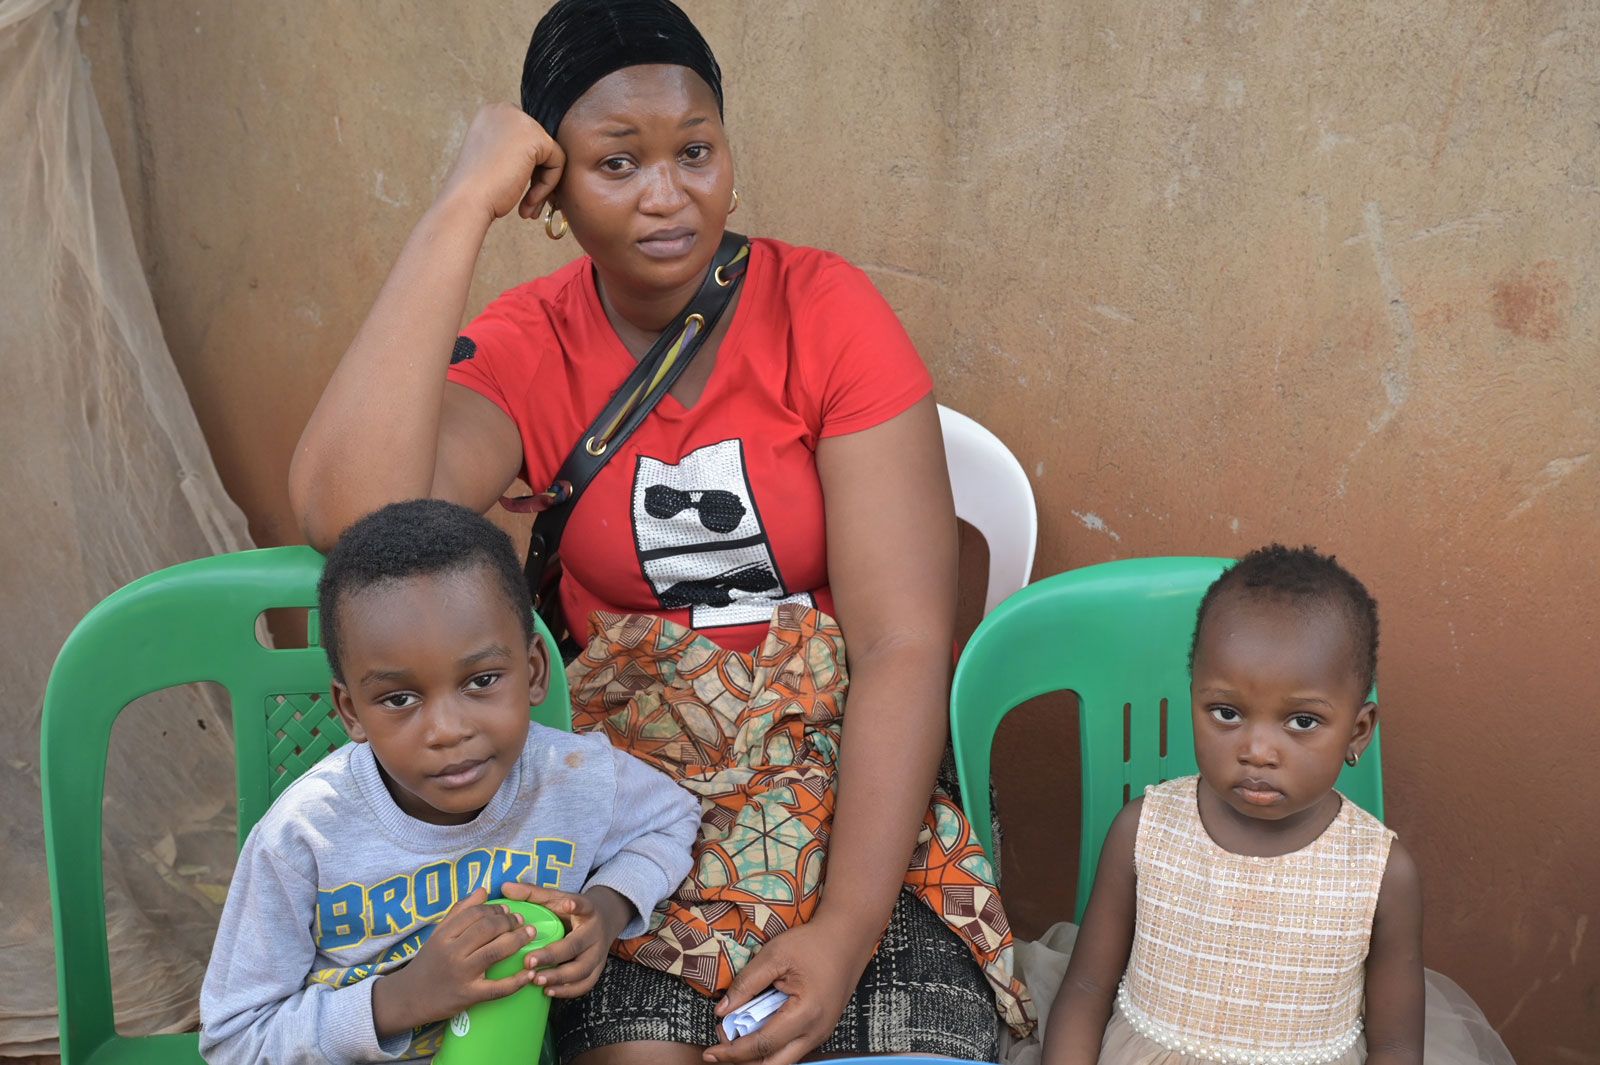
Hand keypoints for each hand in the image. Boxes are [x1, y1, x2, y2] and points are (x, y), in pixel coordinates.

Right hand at [370, 887, 540, 1036]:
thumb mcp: (438, 934)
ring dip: (518, 940)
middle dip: (510, 922)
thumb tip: (484, 890)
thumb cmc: (428, 963)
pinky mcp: (469, 996)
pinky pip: (498, 988)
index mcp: (444, 935)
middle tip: (522, 921)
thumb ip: (460, 911)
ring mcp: (461, 975)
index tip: (507, 910)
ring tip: (530, 934)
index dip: (496, 909)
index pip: (475, 913)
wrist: (409, 998)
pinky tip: (529, 974)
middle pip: (488, 929)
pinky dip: (516, 981)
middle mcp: (452, 952)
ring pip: (495, 952)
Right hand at [437, 103, 564, 222]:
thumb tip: (541, 157)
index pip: (525, 138)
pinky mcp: (536, 136)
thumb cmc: (476, 190)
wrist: (466, 201)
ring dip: (542, 185)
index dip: (526, 168)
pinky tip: (529, 201)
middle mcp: (504, 110)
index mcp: (491, 114)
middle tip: (527, 204)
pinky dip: (548, 186)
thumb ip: (513, 151)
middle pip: (539, 145)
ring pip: (550, 155)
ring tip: (527, 208)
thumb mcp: (492, 160)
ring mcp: (520, 120)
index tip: (517, 191)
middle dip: (537, 177)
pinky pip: (558, 162)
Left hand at [500, 882, 633, 997]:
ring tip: (536, 980)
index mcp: (587, 911)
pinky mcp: (597, 970)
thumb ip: (532, 893)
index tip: (567, 904)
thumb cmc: (572, 910)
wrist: (605, 920)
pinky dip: (568, 990)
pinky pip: (585, 984)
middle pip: (577, 946)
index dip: (576, 906)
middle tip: (529, 962)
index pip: (584, 906)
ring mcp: (598, 954)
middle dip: (553, 956)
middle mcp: (595, 933)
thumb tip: (505, 887)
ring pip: (582, 970)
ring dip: (559, 977)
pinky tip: (548, 991)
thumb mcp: (557, 898)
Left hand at [704, 917, 870, 1063]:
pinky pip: (791, 1049)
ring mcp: (821, 1034)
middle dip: (742, 1062)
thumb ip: (746, 984)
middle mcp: (816, 1032)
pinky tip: (753, 1031)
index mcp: (806, 1014)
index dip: (732, 1052)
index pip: (762, 1045)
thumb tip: (721, 1012)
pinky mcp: (820, 1030)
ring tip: (732, 1036)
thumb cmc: (812, 943)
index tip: (709, 1052)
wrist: (848, 937)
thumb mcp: (774, 955)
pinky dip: (769, 1047)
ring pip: (783, 1061)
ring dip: (756, 1055)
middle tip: (718, 1050)